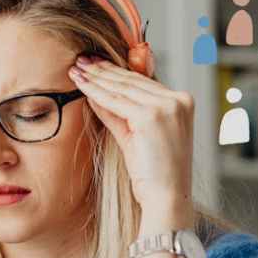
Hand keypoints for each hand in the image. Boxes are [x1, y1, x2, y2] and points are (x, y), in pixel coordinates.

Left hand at [68, 55, 194, 217]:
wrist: (166, 198)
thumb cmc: (153, 174)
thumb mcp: (136, 136)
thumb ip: (119, 114)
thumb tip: (96, 95)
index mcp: (182, 102)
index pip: (142, 81)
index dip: (116, 71)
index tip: (95, 63)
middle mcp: (178, 100)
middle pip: (132, 80)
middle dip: (103, 69)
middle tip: (81, 59)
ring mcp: (167, 106)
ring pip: (122, 87)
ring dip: (96, 77)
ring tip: (76, 69)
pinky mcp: (151, 116)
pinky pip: (116, 101)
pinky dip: (96, 91)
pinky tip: (81, 84)